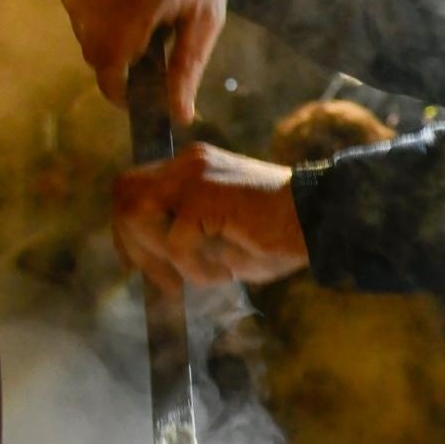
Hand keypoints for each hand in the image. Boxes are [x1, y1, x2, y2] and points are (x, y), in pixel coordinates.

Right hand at [52, 0, 230, 123]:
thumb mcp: (207, 19)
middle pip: (94, 49)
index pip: (109, 61)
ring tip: (139, 5)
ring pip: (81, 28)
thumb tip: (179, 117)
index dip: (117, 88)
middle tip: (149, 38)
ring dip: (107, 29)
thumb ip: (187, 70)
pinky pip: (71, 5)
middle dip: (119, 55)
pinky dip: (93, 7)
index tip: (132, 96)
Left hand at [113, 143, 308, 289]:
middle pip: (124, 194)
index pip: (134, 188)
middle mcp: (188, 163)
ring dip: (160, 256)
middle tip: (159, 280)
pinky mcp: (204, 196)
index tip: (137, 265)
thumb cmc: (279, 235)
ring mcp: (193, 175)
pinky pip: (176, 242)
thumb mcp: (221, 237)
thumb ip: (186, 242)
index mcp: (192, 167)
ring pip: (137, 215)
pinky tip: (225, 274)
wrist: (320, 218)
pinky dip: (196, 268)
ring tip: (195, 278)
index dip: (126, 228)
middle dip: (132, 243)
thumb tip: (156, 271)